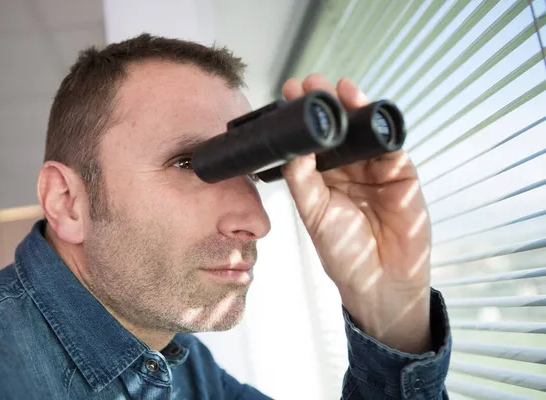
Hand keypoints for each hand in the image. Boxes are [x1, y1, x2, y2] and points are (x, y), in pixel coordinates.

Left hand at [281, 74, 431, 353]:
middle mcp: (347, 170)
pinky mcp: (400, 173)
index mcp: (322, 180)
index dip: (300, 120)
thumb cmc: (343, 252)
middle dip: (325, 105)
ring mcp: (374, 170)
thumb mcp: (315, 214)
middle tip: (311, 83)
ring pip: (362, 132)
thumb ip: (303, 181)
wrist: (382, 281)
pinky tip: (365, 108)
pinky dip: (378, 125)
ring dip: (351, 107)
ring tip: (337, 87)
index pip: (311, 142)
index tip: (288, 94)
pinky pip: (389, 144)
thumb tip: (291, 147)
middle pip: (336, 130)